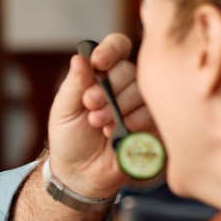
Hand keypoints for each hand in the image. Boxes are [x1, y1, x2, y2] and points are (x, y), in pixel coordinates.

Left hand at [44, 32, 156, 199]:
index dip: (111, 50)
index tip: (98, 62)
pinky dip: (134, 121)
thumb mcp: (64, 109)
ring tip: (99, 125)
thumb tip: (79, 57)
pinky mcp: (155, 124)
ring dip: (119, 107)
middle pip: (130, 70)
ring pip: (143, 91)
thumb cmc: (70, 137)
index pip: (118, 47)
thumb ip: (75, 83)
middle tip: (90, 105)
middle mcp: (127, 84)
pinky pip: (154, 113)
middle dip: (108, 88)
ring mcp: (143, 104)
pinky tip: (117, 133)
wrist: (80, 173)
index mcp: (104, 73)